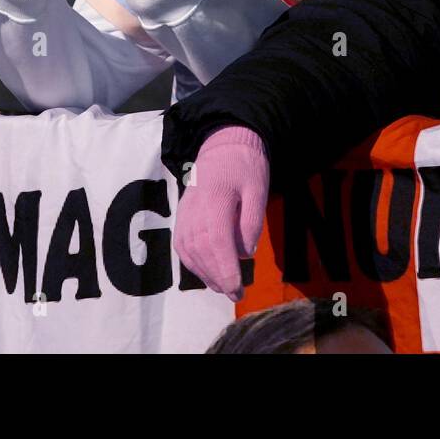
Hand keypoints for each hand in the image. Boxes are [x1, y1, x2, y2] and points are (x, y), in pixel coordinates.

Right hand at [173, 126, 268, 300]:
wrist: (222, 144)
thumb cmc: (245, 166)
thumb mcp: (258, 189)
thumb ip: (252, 221)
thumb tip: (245, 254)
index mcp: (215, 201)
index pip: (218, 242)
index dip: (225, 269)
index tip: (237, 288)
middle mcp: (194, 211)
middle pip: (202, 252)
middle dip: (218, 277)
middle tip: (235, 294)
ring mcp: (184, 215)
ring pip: (189, 252)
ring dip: (205, 274)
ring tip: (223, 287)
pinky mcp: (181, 217)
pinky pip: (182, 246)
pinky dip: (193, 263)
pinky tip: (207, 273)